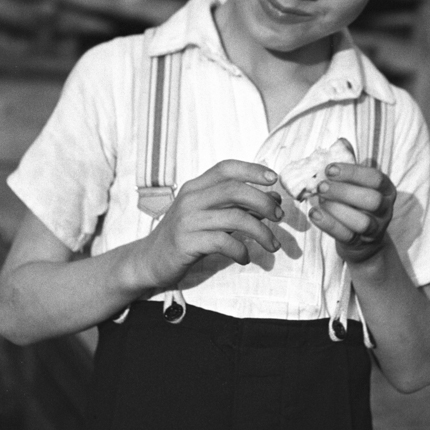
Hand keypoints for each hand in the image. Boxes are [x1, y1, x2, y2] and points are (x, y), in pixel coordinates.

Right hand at [141, 160, 281, 289]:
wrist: (149, 260)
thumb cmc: (186, 235)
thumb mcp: (210, 215)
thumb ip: (237, 205)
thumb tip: (273, 198)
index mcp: (196, 187)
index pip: (226, 168)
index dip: (252, 169)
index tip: (274, 178)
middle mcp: (191, 198)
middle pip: (234, 190)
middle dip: (263, 201)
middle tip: (279, 216)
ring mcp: (187, 220)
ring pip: (234, 217)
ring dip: (261, 231)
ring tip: (272, 245)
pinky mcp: (186, 242)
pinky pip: (223, 242)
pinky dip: (241, 250)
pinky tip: (245, 258)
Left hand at [307, 163, 394, 263]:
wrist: (362, 241)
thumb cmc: (356, 203)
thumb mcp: (357, 184)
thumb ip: (350, 165)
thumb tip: (341, 142)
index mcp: (386, 189)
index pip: (375, 178)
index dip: (352, 172)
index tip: (330, 169)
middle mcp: (385, 209)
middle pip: (372, 200)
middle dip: (344, 192)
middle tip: (321, 186)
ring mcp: (375, 229)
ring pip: (362, 222)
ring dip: (337, 209)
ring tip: (319, 200)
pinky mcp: (361, 244)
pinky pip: (347, 236)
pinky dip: (329, 225)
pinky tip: (314, 214)